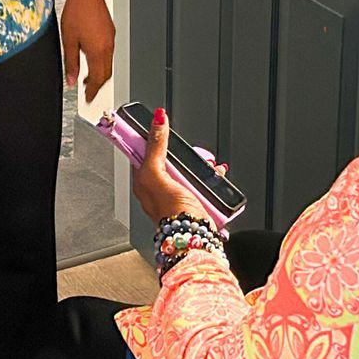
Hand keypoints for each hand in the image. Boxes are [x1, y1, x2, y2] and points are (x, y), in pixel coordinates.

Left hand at [61, 0, 115, 103]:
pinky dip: (101, 62)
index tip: (88, 99)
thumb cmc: (77, 11)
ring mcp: (110, 39)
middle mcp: (107, 47)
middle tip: (88, 92)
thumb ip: (70, 63)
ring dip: (99, 73)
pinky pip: (109, 53)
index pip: (98, 80)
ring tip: (87, 77)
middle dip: (97, 86)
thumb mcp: (69, 40)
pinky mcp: (110, 31)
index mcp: (98, 52)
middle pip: (106, 74)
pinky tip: (91, 58)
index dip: (92, 92)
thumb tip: (71, 79)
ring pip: (108, 64)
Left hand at [133, 109, 210, 224]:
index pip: (144, 151)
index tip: (161, 124)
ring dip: (199, 164)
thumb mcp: (157, 174)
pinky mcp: (194, 198)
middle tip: (190, 152)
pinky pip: (202, 181)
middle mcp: (159, 186)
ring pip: (187, 168)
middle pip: (169, 158)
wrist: (194, 236)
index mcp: (143, 180)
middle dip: (182, 153)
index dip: (153, 137)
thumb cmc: (171, 213)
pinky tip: (215, 174)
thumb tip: (157, 121)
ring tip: (207, 164)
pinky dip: (209, 176)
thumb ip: (156, 148)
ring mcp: (177, 192)